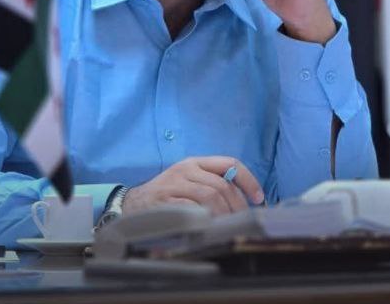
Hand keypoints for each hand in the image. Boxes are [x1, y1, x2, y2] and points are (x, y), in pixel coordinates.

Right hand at [124, 156, 264, 215]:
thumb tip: (242, 203)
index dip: (248, 179)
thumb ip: (211, 185)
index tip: (258, 197)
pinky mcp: (165, 200)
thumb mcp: (188, 182)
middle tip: (242, 220)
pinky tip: (210, 227)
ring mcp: (174, 184)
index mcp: (195, 163)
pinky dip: (205, 218)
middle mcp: (186, 169)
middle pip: (222, 184)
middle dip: (238, 205)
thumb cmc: (166, 196)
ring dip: (224, 214)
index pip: (229, 163)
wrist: (130, 204)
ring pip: (210, 196)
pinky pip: (192, 208)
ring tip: (228, 226)